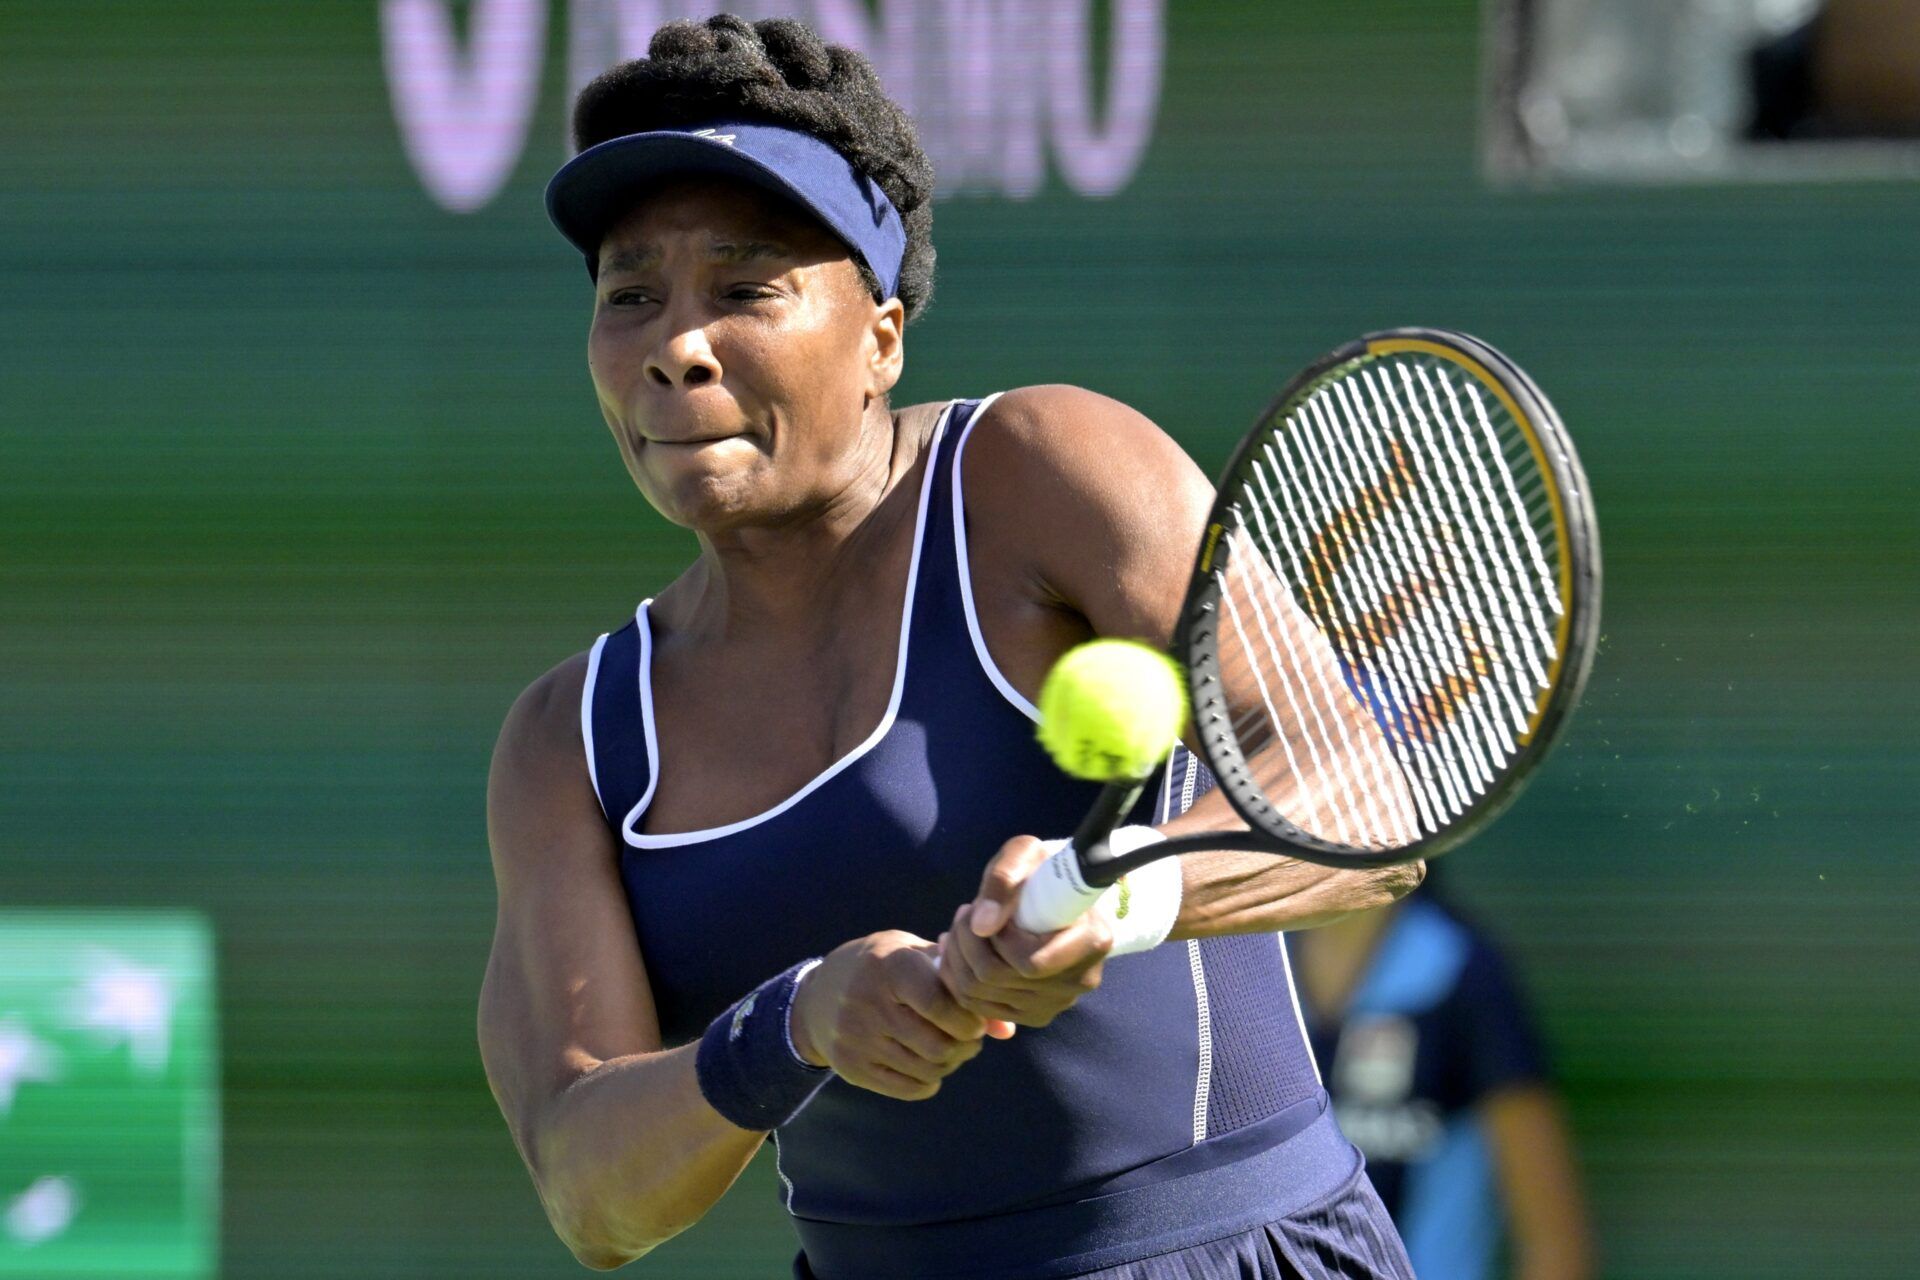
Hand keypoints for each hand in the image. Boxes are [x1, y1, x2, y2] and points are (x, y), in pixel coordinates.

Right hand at [789, 931, 1013, 1100]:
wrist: (816, 997)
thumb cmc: (883, 968)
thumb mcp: (914, 957)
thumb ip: (959, 985)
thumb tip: (1006, 1030)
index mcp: (889, 966)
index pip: (940, 1003)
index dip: (967, 1018)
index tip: (974, 1019)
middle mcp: (868, 1002)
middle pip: (938, 1044)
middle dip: (965, 1046)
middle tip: (969, 1038)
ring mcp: (856, 1038)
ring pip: (927, 1069)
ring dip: (950, 1064)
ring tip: (951, 1049)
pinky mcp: (851, 1067)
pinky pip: (908, 1088)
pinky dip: (929, 1081)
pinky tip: (928, 1065)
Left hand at [935, 836, 1114, 1027]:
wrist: (1051, 894)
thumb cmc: (1039, 870)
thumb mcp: (1023, 854)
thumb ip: (1003, 880)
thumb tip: (983, 925)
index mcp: (1093, 941)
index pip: (1029, 963)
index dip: (997, 939)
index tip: (986, 910)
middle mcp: (1081, 980)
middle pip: (999, 980)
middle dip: (968, 943)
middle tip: (964, 913)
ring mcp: (1058, 1003)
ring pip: (983, 996)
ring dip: (959, 958)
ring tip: (962, 928)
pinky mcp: (1035, 1015)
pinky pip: (981, 1009)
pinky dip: (959, 980)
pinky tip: (962, 952)